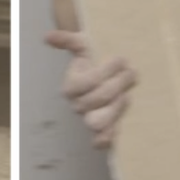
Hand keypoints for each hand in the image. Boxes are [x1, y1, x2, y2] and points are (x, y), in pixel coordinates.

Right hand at [44, 30, 133, 148]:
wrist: (102, 81)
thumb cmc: (92, 63)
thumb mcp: (82, 47)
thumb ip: (68, 40)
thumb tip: (47, 38)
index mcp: (71, 86)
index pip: (87, 81)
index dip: (107, 70)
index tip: (121, 59)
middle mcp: (77, 105)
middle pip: (97, 99)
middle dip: (118, 83)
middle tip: (132, 72)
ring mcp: (88, 120)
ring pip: (97, 122)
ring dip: (116, 108)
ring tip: (126, 95)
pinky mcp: (101, 133)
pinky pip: (100, 141)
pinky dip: (106, 138)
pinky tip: (115, 128)